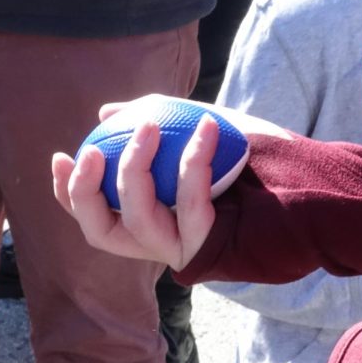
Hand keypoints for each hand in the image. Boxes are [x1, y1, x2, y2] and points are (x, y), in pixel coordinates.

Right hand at [52, 95, 291, 270]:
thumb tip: (106, 115)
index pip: (88, 215)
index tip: (60, 155)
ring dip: (136, 168)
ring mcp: (178, 247)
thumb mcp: (192, 138)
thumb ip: (151, 126)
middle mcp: (151, 243)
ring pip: (139, 218)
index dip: (66, 192)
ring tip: (150, 126)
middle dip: (86, 191)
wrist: (300, 195)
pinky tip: (207, 127)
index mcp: (139, 223)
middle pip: (100, 230)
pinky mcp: (207, 245)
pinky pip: (191, 203)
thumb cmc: (242, 167)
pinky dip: (195, 162)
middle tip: (92, 151)